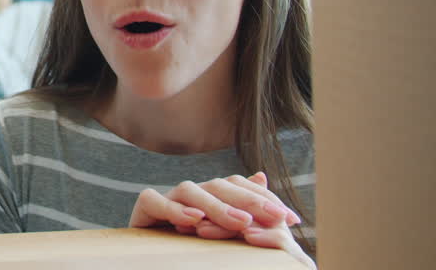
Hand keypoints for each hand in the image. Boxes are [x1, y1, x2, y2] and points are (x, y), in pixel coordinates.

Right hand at [128, 172, 312, 266]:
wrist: (147, 260)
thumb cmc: (186, 249)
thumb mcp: (220, 236)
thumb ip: (243, 211)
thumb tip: (262, 176)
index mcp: (209, 197)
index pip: (238, 186)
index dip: (265, 198)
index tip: (292, 219)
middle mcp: (190, 194)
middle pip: (219, 185)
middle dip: (250, 200)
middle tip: (275, 217)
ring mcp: (166, 198)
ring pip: (191, 190)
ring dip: (218, 206)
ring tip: (241, 222)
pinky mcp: (144, 208)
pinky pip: (155, 200)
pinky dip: (174, 208)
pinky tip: (194, 219)